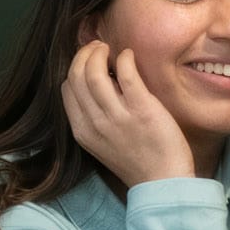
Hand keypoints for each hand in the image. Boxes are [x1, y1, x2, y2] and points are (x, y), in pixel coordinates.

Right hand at [61, 40, 195, 186]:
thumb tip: (97, 81)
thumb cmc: (137, 160)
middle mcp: (95, 123)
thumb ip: (94, 116)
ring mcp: (118, 117)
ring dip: (99, 53)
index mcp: (82, 131)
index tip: (88, 61)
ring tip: (109, 48)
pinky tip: (129, 56)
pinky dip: (125, 58)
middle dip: (84, 54)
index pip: (67, 88)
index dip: (76, 68)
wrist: (162, 182)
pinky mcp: (142, 110)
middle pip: (76, 76)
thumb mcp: (103, 142)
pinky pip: (126, 74)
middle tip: (98, 48)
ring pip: (94, 73)